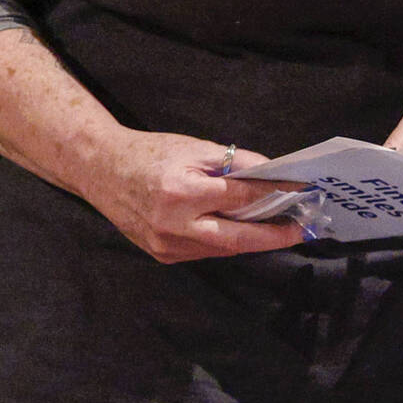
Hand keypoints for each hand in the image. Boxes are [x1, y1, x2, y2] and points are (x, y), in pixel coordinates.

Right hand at [97, 129, 312, 264]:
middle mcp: (173, 225)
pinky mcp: (162, 255)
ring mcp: (166, 245)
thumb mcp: (193, 148)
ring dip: (251, 240)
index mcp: (181, 192)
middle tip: (301, 230)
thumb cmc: (149, 153)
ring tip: (276, 227)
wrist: (101, 170)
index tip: (301, 192)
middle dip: (274, 236)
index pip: (240, 198)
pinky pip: (205, 252)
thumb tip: (271, 175)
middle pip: (238, 238)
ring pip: (222, 248)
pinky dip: (225, 241)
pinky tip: (240, 229)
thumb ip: (234, 162)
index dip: (275, 195)